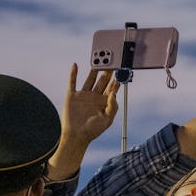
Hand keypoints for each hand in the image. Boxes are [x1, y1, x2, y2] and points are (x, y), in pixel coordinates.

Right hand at [46, 65, 117, 180]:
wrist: (75, 137)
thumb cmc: (92, 131)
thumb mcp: (107, 120)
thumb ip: (112, 106)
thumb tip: (114, 93)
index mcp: (104, 102)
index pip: (112, 87)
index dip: (118, 78)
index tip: (122, 68)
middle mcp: (95, 96)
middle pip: (103, 79)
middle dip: (108, 70)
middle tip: (112, 58)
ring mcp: (83, 95)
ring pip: (90, 78)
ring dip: (94, 69)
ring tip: (98, 58)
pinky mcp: (72, 96)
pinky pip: (72, 82)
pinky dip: (73, 74)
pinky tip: (75, 65)